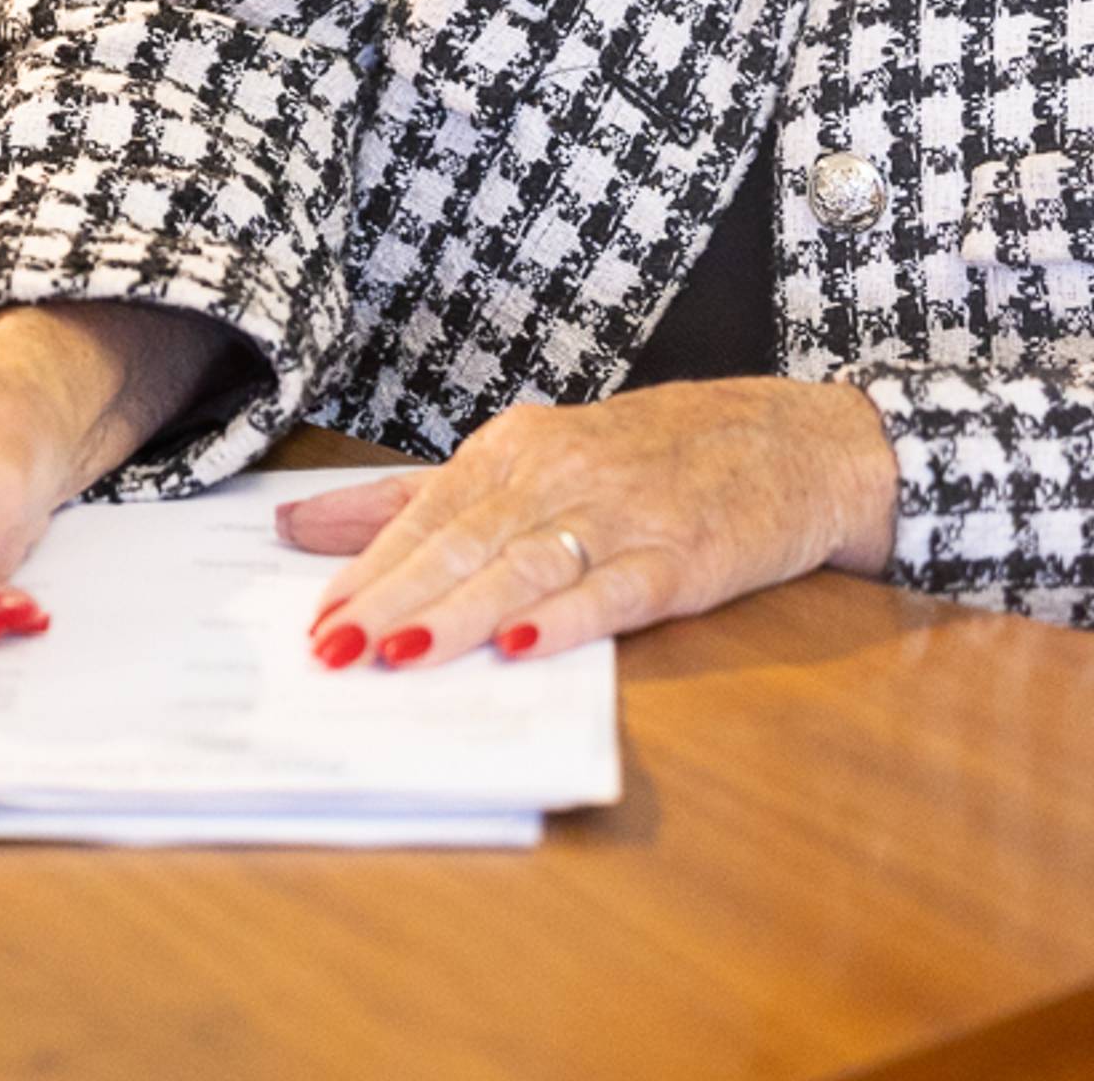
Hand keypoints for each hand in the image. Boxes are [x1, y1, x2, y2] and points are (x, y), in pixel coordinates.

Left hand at [276, 380, 897, 668]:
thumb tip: (301, 525)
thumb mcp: (529, 459)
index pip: (427, 512)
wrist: (792, 441)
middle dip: (393, 597)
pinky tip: (524, 646)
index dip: (369, 567)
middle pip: (465, 540)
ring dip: (461, 612)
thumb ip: (416, 497)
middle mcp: (563, 472)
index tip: (314, 618)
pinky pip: (618, 590)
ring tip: (400, 652)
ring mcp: (626, 514)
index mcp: (517, 447)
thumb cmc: (647, 457)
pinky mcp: (686, 556)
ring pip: (527, 564)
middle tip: (333, 648)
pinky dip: (570, 618)